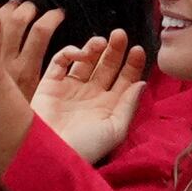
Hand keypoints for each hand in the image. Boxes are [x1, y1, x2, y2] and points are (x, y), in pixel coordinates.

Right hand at [27, 33, 147, 165]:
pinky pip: (61, 62)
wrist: (50, 155)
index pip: (124, 80)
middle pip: (106, 66)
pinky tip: (82, 54)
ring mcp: (70, 89)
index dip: (132, 64)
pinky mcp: (50, 84)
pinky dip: (70, 53)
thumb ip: (128, 105)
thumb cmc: (85, 148)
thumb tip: (142, 83)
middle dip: (115, 50)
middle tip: (120, 35)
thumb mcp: (114, 130)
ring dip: (94, 48)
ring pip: (85, 61)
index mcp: (108, 107)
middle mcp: (90, 95)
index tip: (138, 50)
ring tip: (102, 42)